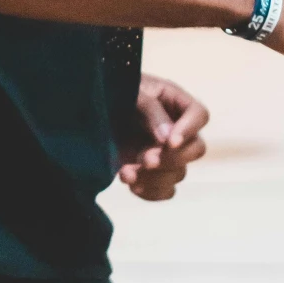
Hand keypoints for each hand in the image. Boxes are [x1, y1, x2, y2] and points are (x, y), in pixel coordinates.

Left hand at [118, 72, 208, 200]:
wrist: (83, 113)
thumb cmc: (110, 92)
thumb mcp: (130, 91)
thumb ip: (150, 109)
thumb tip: (168, 138)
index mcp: (173, 102)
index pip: (199, 115)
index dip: (190, 130)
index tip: (170, 142)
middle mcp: (175, 129)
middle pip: (196, 149)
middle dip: (172, 158)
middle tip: (146, 160)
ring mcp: (164, 153)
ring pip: (179, 174)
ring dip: (154, 178)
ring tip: (126, 172)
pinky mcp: (151, 174)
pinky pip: (165, 191)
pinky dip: (149, 191)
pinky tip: (129, 181)